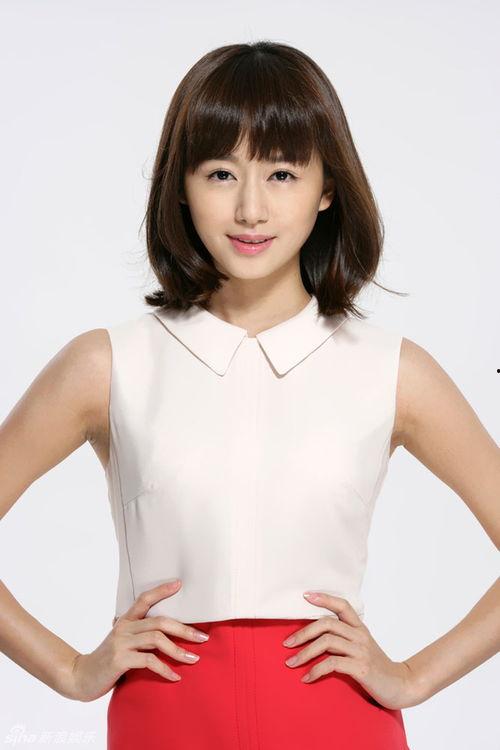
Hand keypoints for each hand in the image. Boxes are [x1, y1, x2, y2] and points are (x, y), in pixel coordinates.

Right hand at [66, 580, 209, 701]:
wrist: (79, 677)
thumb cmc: (105, 660)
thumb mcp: (120, 641)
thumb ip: (135, 634)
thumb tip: (159, 631)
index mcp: (125, 621)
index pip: (144, 599)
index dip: (161, 590)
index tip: (179, 584)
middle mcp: (124, 628)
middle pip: (159, 621)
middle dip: (184, 629)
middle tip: (202, 637)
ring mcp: (121, 643)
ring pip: (157, 639)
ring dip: (179, 650)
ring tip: (194, 659)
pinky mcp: (120, 660)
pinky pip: (149, 661)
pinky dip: (165, 669)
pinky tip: (175, 677)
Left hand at [282, 591, 417, 709]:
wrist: (401, 686)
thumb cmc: (376, 668)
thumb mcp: (362, 647)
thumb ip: (345, 638)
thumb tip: (316, 635)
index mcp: (360, 628)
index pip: (342, 605)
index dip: (324, 598)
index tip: (305, 595)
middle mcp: (360, 635)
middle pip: (327, 623)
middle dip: (303, 632)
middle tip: (286, 643)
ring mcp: (361, 651)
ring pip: (326, 642)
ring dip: (304, 653)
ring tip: (291, 663)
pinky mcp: (361, 668)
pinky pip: (332, 664)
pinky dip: (316, 670)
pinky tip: (307, 677)